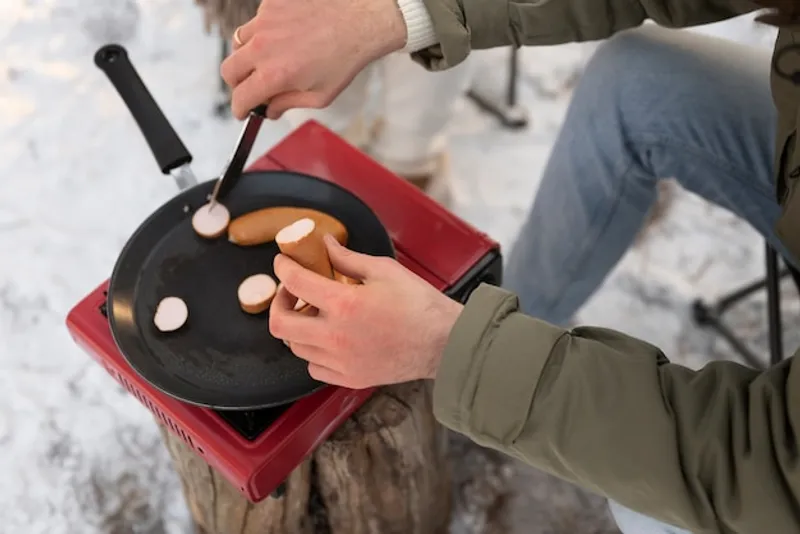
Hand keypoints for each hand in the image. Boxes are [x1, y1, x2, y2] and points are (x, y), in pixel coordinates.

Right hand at [220, 0, 407, 119]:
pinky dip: (265, 32)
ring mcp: (265, 22)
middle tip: (250, 88)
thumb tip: (270, 110)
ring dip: (248, 56)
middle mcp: (263, 47)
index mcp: (274, 75)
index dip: (240, 109)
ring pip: (239, 43)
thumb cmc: (345, 58)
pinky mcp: (270, 4)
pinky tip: (285, 36)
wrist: (359, 21)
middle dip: (236, 84)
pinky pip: (256, 21)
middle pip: (229, 70)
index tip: (244, 111)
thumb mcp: (320, 95)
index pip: (240, 98)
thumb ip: (288, 104)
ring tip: (270, 60)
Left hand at [269, 235, 463, 388]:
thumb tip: (324, 245)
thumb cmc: (419, 304)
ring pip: (295, 347)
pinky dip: (313, 352)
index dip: (283, 268)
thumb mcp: (384, 270)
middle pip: (280, 324)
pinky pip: (315, 367)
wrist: (444, 342)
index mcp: (343, 304)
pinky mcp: (350, 377)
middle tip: (291, 291)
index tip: (284, 262)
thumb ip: (347, 259)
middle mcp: (335, 336)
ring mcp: (341, 361)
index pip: (295, 282)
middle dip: (278, 302)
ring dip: (297, 327)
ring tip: (315, 314)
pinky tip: (328, 339)